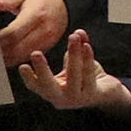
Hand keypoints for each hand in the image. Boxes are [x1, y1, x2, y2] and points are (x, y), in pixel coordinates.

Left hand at [0, 0, 69, 66]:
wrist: (62, 3)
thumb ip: (6, 0)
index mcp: (36, 15)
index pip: (12, 33)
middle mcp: (43, 30)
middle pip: (16, 49)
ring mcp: (47, 41)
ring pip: (21, 57)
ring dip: (6, 57)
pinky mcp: (47, 48)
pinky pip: (27, 58)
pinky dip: (14, 58)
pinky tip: (5, 54)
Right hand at [16, 28, 130, 114]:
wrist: (108, 93)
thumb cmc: (87, 78)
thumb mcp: (76, 62)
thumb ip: (75, 48)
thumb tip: (78, 31)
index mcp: (52, 92)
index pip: (37, 86)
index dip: (28, 77)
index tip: (22, 66)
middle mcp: (62, 99)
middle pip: (48, 87)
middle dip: (42, 70)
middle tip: (35, 53)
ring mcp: (77, 98)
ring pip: (73, 76)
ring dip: (73, 55)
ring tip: (73, 37)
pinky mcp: (92, 95)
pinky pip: (89, 75)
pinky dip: (87, 58)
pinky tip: (86, 45)